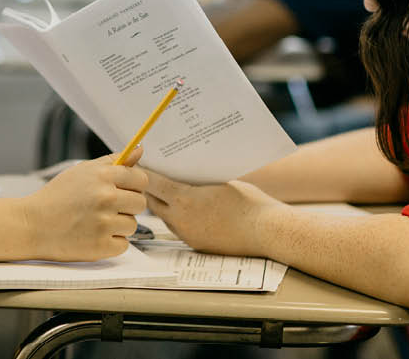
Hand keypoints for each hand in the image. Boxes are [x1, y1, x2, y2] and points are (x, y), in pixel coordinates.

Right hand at [23, 146, 147, 260]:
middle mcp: (106, 198)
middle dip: (126, 206)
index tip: (124, 189)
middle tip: (105, 208)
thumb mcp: (82, 171)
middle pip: (140, 203)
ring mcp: (104, 224)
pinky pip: (123, 244)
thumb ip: (114, 161)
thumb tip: (139, 150)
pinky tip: (92, 236)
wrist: (32, 225)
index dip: (134, 185)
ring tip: (94, 222)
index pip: (141, 179)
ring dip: (118, 225)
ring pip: (132, 225)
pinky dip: (110, 243)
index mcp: (103, 176)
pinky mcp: (102, 247)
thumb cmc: (57, 196)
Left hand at [145, 171, 284, 255]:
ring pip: (164, 216)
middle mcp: (180, 219)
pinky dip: (177, 217)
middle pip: (152, 201)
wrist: (267, 231)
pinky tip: (188, 210)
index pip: (152, 183)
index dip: (144, 172)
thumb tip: (183, 171)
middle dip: (151, 189)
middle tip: (151, 176)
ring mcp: (187, 234)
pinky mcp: (195, 245)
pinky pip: (178, 228)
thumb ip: (196, 179)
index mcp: (185, 199)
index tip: (141, 163)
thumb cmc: (249, 202)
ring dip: (164, 204)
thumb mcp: (220, 181)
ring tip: (168, 191)